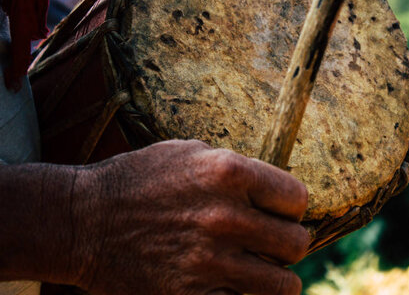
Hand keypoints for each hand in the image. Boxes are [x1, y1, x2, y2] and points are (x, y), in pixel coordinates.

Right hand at [69, 140, 309, 294]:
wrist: (84, 220)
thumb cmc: (139, 179)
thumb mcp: (190, 152)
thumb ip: (237, 167)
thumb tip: (272, 187)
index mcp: (230, 173)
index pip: (298, 199)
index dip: (292, 207)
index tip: (281, 213)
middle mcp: (226, 217)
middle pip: (297, 243)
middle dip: (289, 244)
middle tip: (272, 244)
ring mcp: (210, 261)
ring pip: (284, 285)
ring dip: (276, 279)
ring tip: (261, 272)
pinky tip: (233, 287)